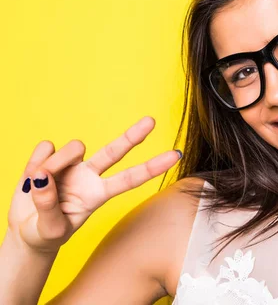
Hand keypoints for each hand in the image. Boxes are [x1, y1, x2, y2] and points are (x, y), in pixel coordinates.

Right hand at [6, 116, 181, 253]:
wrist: (25, 228)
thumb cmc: (45, 232)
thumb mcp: (50, 230)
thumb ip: (48, 206)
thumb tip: (44, 177)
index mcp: (98, 194)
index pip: (130, 179)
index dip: (153, 168)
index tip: (176, 156)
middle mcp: (89, 175)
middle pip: (115, 151)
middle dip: (133, 136)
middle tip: (152, 121)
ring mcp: (70, 164)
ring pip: (73, 148)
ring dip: (55, 163)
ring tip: (40, 183)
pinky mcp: (49, 156)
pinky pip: (45, 148)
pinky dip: (35, 162)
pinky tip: (32, 176)